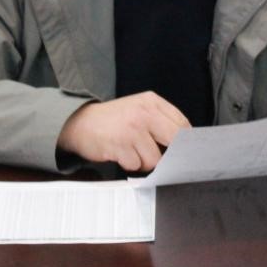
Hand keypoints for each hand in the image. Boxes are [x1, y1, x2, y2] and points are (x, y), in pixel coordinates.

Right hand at [57, 92, 189, 171]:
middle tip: (164, 158)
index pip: (182, 123)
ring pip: (155, 159)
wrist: (81, 123)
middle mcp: (143, 113)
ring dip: (145, 162)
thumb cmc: (115, 120)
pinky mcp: (119, 145)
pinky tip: (122, 154)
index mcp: (151, 101)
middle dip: (171, 155)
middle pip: (174, 141)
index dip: (186, 141)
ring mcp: (131, 129)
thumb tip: (185, 143)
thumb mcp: (140, 109)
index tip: (185, 151)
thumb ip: (161, 120)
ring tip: (133, 152)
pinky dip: (130, 164)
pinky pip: (136, 165)